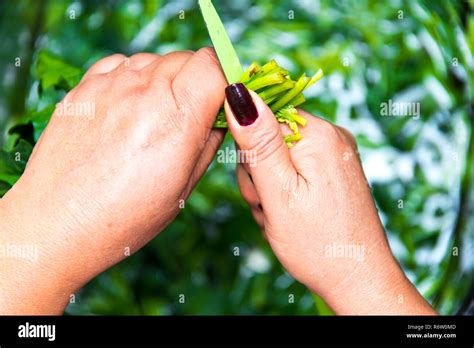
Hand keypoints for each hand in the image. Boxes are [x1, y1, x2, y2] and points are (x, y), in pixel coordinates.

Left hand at [0, 48, 225, 313]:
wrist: (58, 224)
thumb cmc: (124, 216)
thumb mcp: (182, 188)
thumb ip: (208, 144)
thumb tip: (221, 118)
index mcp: (176, 119)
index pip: (212, 65)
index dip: (222, 80)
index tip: (220, 101)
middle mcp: (143, 91)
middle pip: (186, 58)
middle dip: (197, 80)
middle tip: (189, 114)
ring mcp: (110, 86)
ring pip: (154, 60)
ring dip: (165, 79)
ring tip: (155, 116)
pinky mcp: (84, 88)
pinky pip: (121, 64)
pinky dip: (134, 78)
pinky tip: (130, 107)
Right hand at [224, 83, 436, 314]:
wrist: (356, 279)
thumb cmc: (318, 244)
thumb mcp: (278, 193)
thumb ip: (257, 143)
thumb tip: (238, 93)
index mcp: (319, 135)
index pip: (262, 117)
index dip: (250, 153)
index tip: (259, 186)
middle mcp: (331, 137)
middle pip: (268, 139)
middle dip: (259, 176)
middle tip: (270, 207)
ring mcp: (334, 156)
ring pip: (277, 158)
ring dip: (268, 189)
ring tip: (281, 216)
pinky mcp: (333, 172)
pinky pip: (293, 171)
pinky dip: (284, 193)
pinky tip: (291, 216)